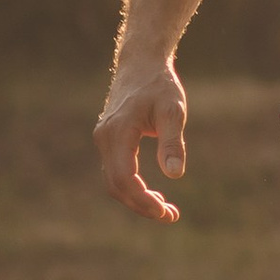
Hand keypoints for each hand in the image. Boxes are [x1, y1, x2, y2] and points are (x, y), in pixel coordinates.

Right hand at [95, 58, 187, 223]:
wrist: (141, 63)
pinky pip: (117, 171)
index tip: (166, 212)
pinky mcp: (109, 140)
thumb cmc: (159, 85)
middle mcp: (104, 139)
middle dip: (141, 205)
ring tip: (166, 210)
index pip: (124, 178)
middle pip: (116, 185)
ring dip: (137, 199)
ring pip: (114, 181)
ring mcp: (104, 140)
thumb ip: (172, 142)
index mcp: (117, 133)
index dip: (142, 200)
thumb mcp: (172, 111)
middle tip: (171, 216)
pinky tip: (153, 194)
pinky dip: (132, 187)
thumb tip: (175, 175)